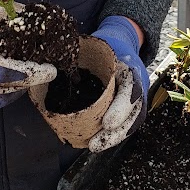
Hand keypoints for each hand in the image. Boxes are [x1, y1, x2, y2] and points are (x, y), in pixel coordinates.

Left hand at [88, 16, 148, 152]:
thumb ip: (79, 50)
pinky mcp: (130, 106)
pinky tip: (96, 142)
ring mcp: (136, 96)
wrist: (121, 44)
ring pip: (131, 121)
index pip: (132, 88)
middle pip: (135, 112)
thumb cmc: (105, 46)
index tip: (107, 122)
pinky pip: (125, 122)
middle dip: (117, 131)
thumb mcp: (97, 43)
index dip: (121, 107)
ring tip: (94, 146)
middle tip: (95, 143)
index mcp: (130, 67)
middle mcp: (137, 84)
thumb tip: (52, 59)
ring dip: (114, 137)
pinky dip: (113, 134)